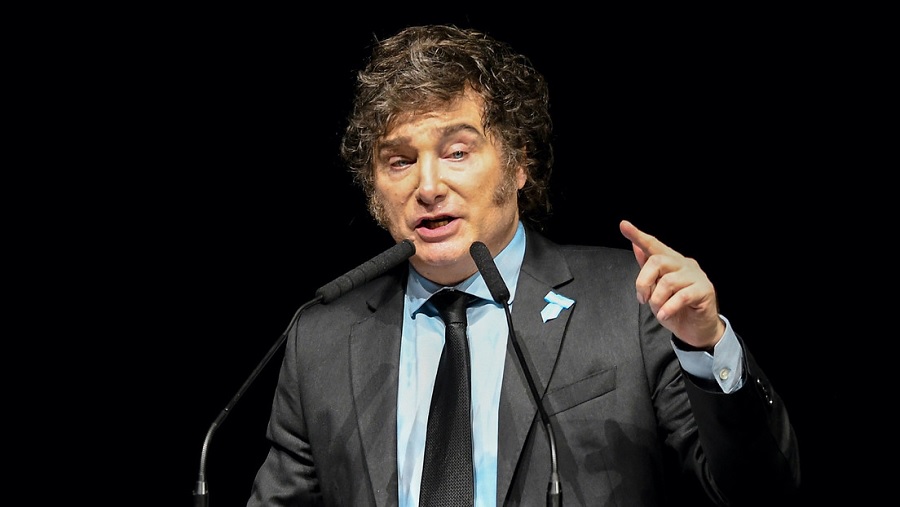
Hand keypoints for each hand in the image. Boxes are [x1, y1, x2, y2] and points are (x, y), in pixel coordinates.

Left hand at [619, 220, 724, 348]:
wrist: (696, 330)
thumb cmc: (675, 309)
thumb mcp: (656, 289)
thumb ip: (647, 268)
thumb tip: (636, 246)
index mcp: (671, 261)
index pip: (653, 245)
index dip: (637, 236)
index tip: (623, 225)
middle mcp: (684, 264)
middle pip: (657, 261)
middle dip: (643, 282)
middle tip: (642, 299)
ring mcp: (696, 276)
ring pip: (668, 281)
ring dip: (657, 300)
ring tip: (659, 311)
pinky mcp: (704, 290)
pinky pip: (681, 297)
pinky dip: (668, 308)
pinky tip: (665, 316)